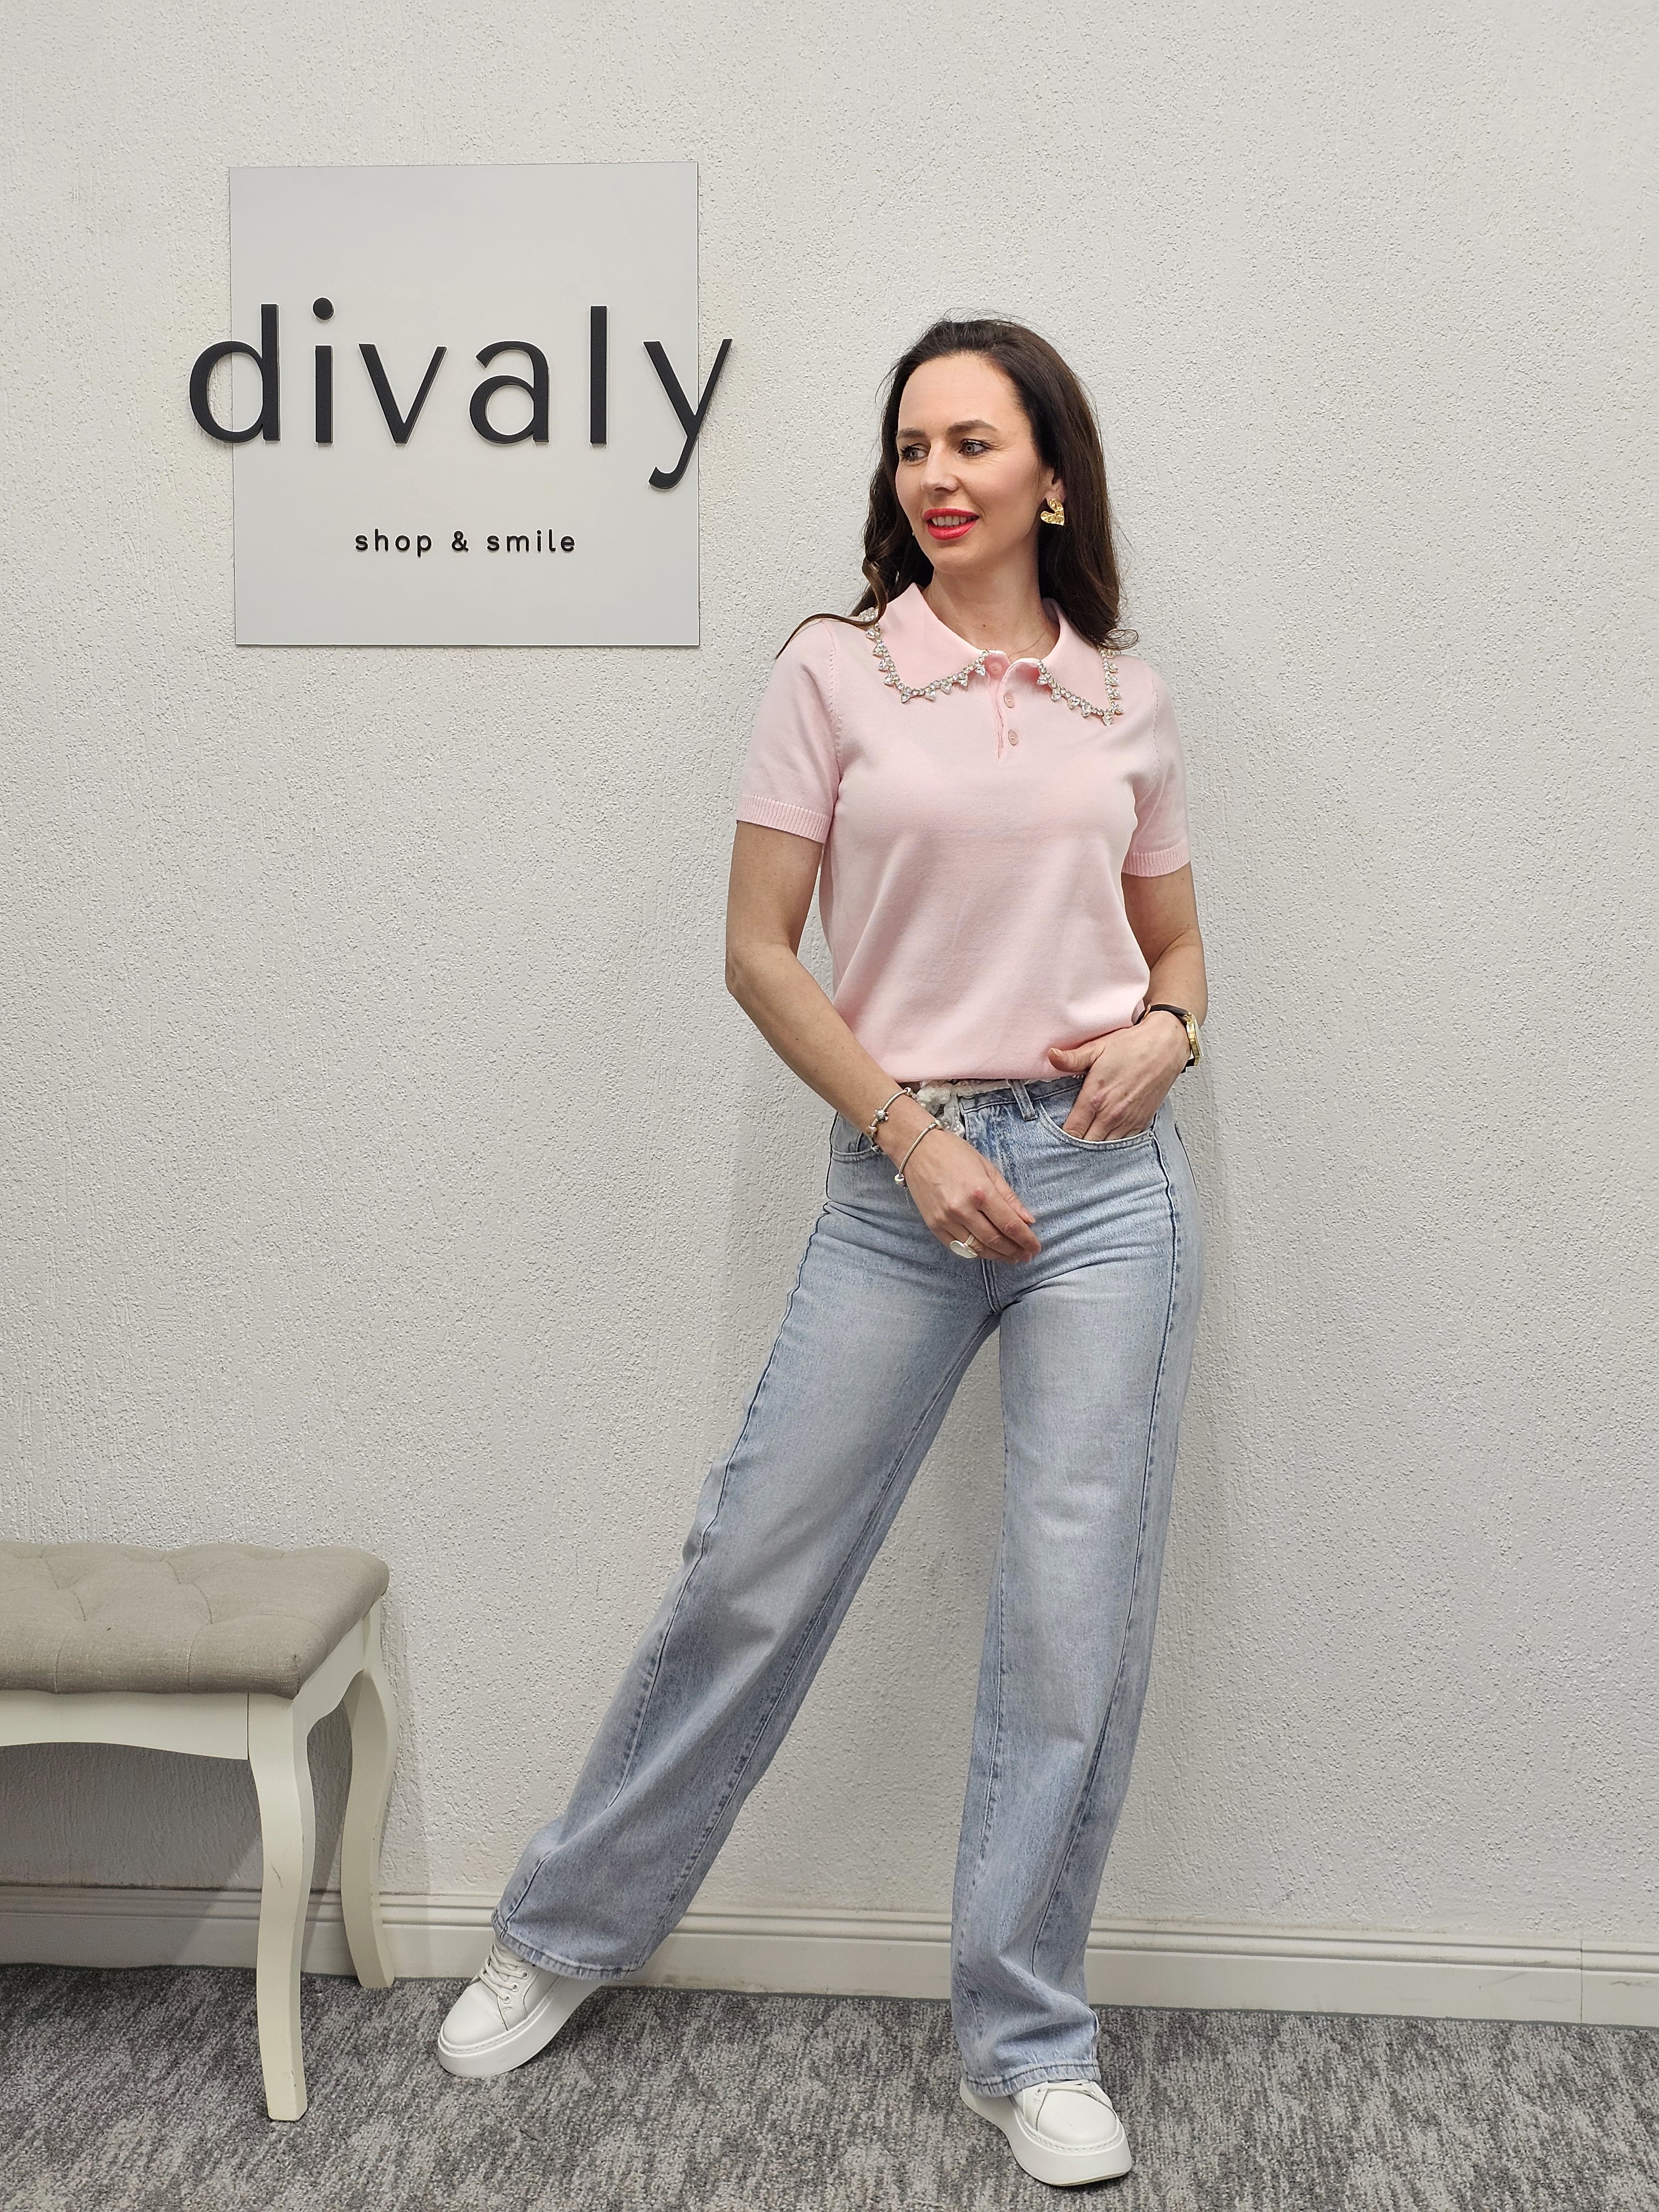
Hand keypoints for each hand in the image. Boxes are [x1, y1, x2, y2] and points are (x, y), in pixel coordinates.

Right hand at [883, 1115, 1040, 1262]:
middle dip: (1015, 1251)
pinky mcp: (934, 1225)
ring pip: (977, 1248)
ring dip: (997, 1256)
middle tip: (1026, 1255)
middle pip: (995, 1240)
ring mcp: (946, 1219)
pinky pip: (959, 1247)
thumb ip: (1009, 1197)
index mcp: (980, 1191)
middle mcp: (962, 1209)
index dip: (1026, 1240)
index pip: (1010, 1224)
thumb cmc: (955, 1154)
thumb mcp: (988, 1169)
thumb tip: (1028, 1220)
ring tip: (1011, 1257)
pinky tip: (987, 1251)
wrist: (918, 1149)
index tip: (1035, 1247)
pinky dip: (975, 1252)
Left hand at [1045, 1017, 1186, 1139]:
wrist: (1166, 1047)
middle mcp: (1111, 1114)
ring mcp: (1128, 1120)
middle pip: (1086, 1144)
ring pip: (1105, 1147)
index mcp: (1095, 1097)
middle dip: (1076, 1143)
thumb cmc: (1133, 1046)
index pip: (1072, 1130)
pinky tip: (1106, 1136)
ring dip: (1094, 1145)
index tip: (1056, 1134)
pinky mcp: (1141, 1122)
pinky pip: (1123, 1143)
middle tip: (1069, 1138)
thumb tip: (1050, 1056)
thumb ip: (1072, 1058)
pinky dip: (1113, 1143)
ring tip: (1086, 1139)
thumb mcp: (1097, 1048)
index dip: (1061, 1136)